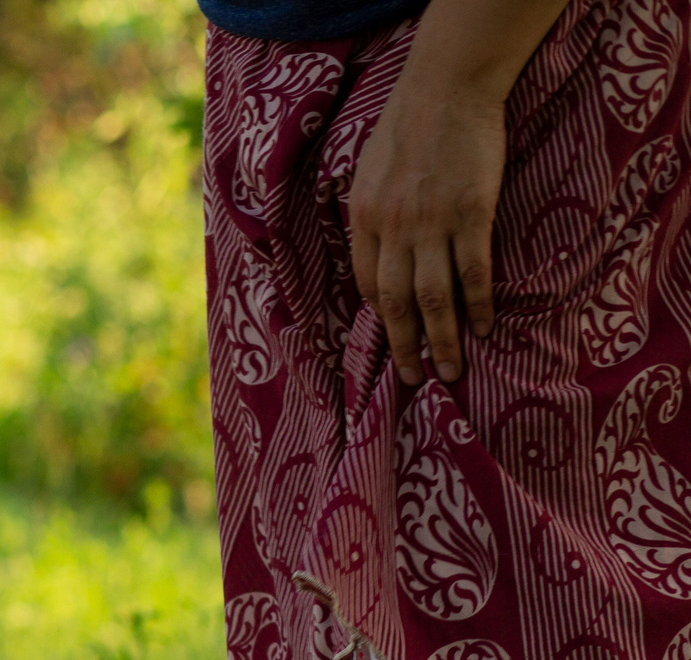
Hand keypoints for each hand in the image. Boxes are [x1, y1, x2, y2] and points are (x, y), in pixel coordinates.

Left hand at [348, 74, 507, 385]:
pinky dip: (478, 304)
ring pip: (434, 298)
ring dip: (441, 340)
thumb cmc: (405, 127)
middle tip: (412, 379)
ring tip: (450, 370)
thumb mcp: (368, 173)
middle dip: (404, 346)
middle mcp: (393, 230)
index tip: (391, 337)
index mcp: (363, 221)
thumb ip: (370, 213)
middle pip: (396, 303)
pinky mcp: (473, 215)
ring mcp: (433, 225)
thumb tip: (374, 245)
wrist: (446, 92)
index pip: (366, 285)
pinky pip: (474, 272)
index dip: (381, 316)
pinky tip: (484, 327)